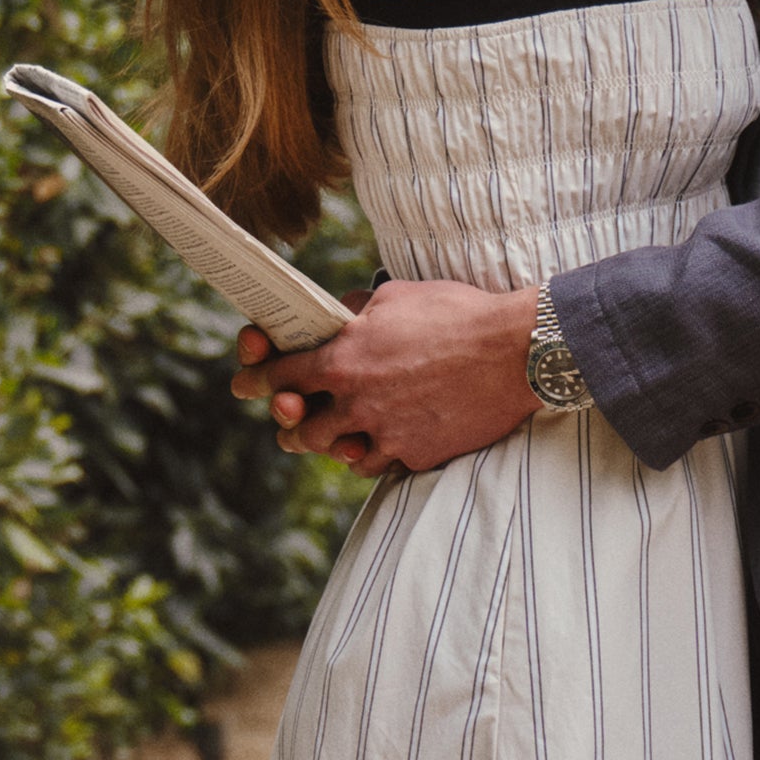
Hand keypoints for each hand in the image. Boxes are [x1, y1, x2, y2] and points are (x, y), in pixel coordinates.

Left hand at [231, 282, 540, 477]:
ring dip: (329, 444)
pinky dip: (373, 456)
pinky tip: (375, 447)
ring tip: (331, 440)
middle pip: (301, 426)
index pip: (281, 373)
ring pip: (338, 452)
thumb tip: (338, 316)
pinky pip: (380, 464)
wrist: (515, 351)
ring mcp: (386, 432)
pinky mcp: (417, 453)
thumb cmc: (457, 313)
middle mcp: (356, 401)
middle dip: (290, 424)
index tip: (245, 385)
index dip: (257, 379)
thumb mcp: (395, 296)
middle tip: (288, 423)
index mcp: (342, 358)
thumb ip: (356, 311)